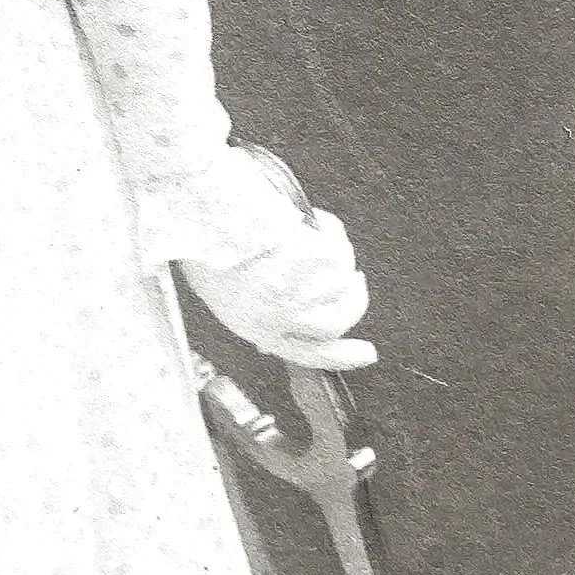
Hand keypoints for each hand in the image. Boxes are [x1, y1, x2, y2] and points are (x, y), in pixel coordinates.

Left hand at [180, 203, 376, 371]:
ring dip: (338, 259)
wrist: (207, 217)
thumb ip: (255, 318)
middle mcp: (284, 317)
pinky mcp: (317, 260)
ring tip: (317, 237)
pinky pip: (336, 246)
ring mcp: (303, 290)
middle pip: (337, 321)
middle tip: (357, 282)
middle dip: (354, 302)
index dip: (343, 356)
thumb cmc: (207, 249)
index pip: (310, 354)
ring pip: (341, 280)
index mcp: (259, 328)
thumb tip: (270, 337)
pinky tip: (311, 219)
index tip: (367, 354)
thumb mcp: (222, 297)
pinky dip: (330, 231)